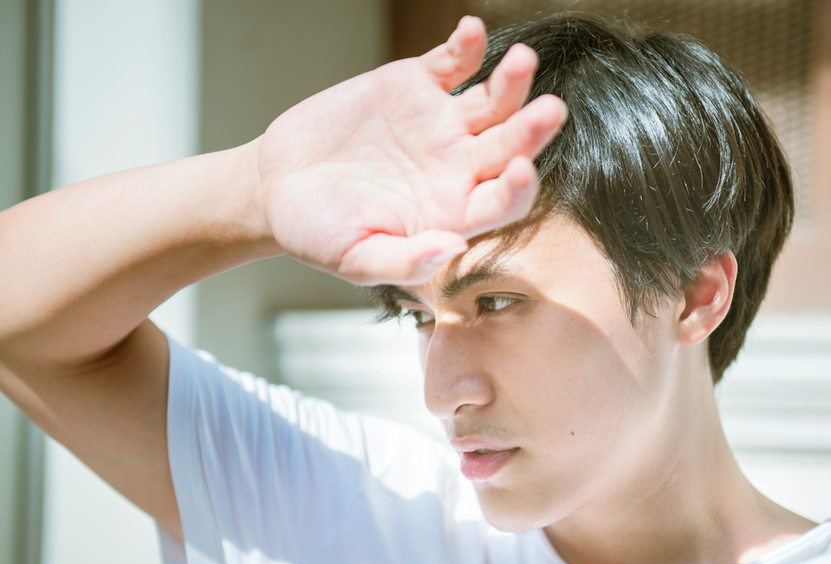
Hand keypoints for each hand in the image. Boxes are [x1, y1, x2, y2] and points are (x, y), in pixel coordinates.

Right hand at [257, 16, 566, 285]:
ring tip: (523, 62)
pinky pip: (451, 63)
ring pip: (491, 101)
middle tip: (550, 111)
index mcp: (454, 214)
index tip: (523, 173)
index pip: (502, 203)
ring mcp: (442, 125)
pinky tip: (472, 32)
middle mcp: (458, 168)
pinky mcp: (416, 86)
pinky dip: (464, 46)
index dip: (516, 190)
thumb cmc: (317, 232)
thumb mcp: (355, 259)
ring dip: (511, 82)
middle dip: (531, 130)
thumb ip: (404, 261)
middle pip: (508, 146)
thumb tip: (449, 251)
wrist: (277, 185)